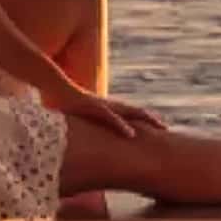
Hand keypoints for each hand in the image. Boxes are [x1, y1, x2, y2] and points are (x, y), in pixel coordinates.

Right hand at [49, 81, 170, 138]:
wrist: (54, 85)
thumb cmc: (66, 101)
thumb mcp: (79, 115)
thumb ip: (86, 122)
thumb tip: (88, 133)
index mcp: (107, 107)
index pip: (130, 113)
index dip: (144, 119)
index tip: (156, 127)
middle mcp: (109, 104)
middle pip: (135, 111)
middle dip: (151, 119)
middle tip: (167, 127)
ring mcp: (102, 105)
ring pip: (129, 113)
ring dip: (145, 120)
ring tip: (159, 127)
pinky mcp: (93, 108)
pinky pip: (111, 118)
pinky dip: (122, 126)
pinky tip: (132, 134)